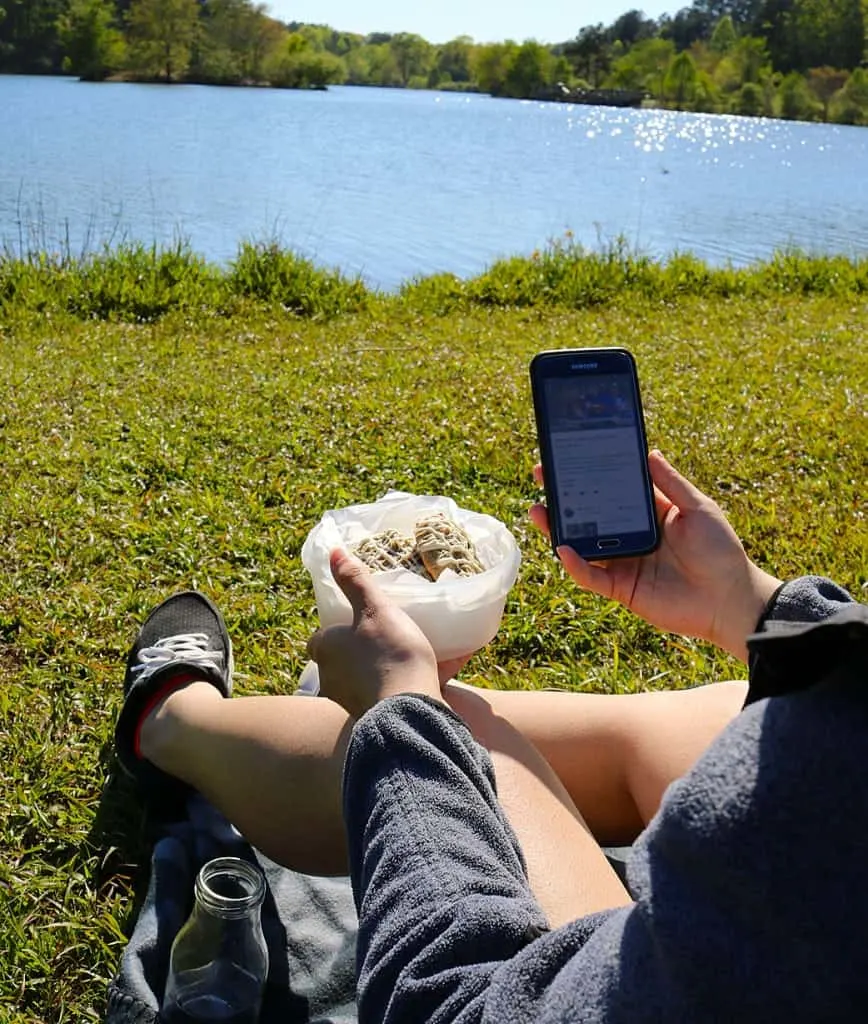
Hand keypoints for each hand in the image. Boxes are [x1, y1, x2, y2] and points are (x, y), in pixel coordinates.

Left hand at [307, 549, 443, 719]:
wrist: (410, 710)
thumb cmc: (388, 654)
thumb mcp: (374, 609)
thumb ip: (355, 581)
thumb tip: (333, 552)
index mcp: (325, 651)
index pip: (320, 638)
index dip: (336, 628)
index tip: (356, 619)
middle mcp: (332, 680)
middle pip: (344, 659)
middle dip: (362, 648)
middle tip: (388, 631)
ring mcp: (354, 702)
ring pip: (370, 678)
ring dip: (388, 666)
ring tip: (416, 649)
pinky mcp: (379, 717)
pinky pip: (397, 692)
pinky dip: (413, 681)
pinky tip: (442, 668)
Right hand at [529, 451, 780, 661]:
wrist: (731, 599)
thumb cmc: (721, 552)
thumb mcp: (699, 509)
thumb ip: (671, 484)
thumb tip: (649, 452)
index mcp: (648, 514)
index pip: (612, 491)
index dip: (591, 475)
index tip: (571, 456)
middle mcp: (630, 537)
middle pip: (589, 515)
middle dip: (563, 497)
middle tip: (543, 474)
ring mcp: (623, 563)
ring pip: (582, 544)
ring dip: (557, 529)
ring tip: (538, 510)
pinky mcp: (621, 589)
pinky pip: (591, 576)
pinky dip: (576, 564)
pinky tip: (564, 548)